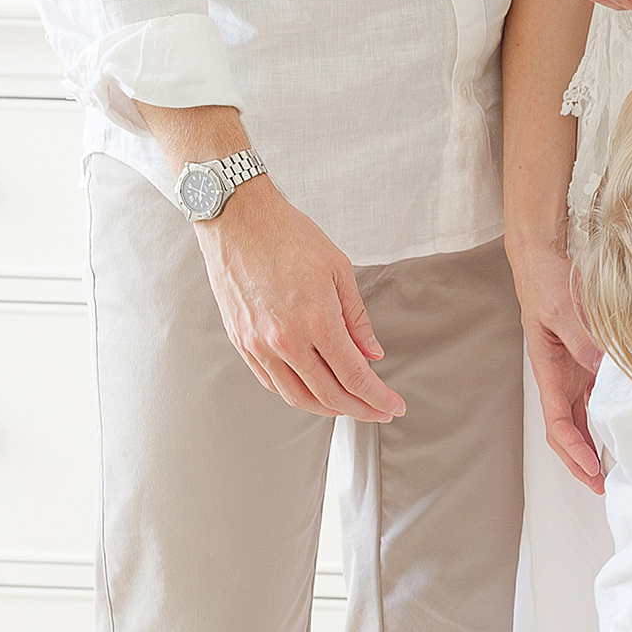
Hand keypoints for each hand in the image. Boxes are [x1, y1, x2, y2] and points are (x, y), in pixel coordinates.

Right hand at [196, 179, 405, 418]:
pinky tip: (311, 389)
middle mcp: (285, 340)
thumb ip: (357, 318)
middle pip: (328, 394)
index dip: (377, 397)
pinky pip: (271, 383)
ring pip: (297, 396)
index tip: (393, 405)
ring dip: (326, 408)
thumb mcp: (338, 269)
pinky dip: (295, 393)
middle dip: (359, 409)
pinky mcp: (241, 342)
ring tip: (348, 405)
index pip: (354, 375)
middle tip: (377, 411)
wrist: (238, 220)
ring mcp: (258, 344)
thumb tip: (372, 352)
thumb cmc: (287, 235)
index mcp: (316, 320)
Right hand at [511, 240, 606, 488]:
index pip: (557, 423)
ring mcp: (571, 371)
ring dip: (591, 446)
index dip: (573, 451)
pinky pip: (593, 397)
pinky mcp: (584, 361)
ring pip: (578, 419)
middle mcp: (558, 377)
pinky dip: (604, 418)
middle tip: (602, 485)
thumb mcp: (564, 310)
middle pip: (565, 432)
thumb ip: (583, 341)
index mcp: (547, 371)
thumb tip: (604, 370)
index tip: (592, 470)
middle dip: (580, 462)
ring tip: (611, 468)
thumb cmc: (546, 282)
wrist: (542, 258)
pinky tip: (620, 428)